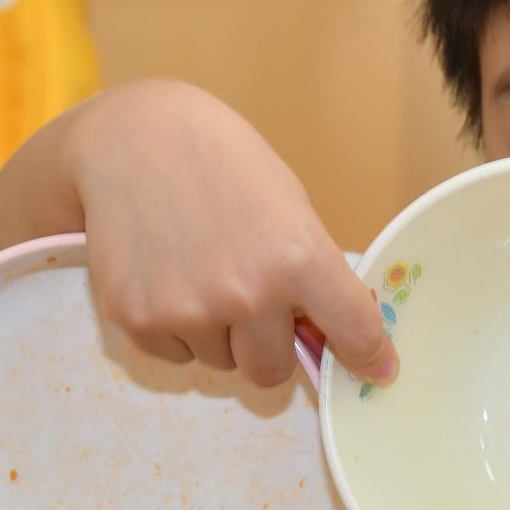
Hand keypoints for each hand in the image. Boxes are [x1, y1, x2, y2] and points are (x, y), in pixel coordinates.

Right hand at [0, 81, 395, 386]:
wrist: (133, 138)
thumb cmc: (223, 165)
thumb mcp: (291, 208)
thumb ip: (316, 275)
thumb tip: (341, 335)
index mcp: (299, 259)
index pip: (355, 336)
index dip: (368, 357)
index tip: (376, 368)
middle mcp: (246, 294)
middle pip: (272, 371)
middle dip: (268, 346)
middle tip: (252, 301)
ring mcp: (188, 312)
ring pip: (221, 361)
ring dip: (218, 334)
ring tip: (200, 271)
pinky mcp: (137, 319)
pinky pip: (174, 354)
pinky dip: (175, 328)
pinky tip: (167, 275)